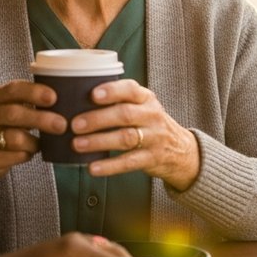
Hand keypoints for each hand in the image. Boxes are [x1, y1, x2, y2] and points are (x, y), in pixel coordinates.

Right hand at [0, 80, 66, 203]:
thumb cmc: (4, 128)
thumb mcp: (11, 109)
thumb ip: (29, 103)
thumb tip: (65, 101)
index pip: (13, 89)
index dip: (34, 92)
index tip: (54, 97)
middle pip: (14, 114)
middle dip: (41, 119)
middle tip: (62, 125)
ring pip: (15, 138)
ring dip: (34, 142)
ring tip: (39, 144)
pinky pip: (12, 157)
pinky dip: (25, 155)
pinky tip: (27, 153)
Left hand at [70, 79, 201, 190]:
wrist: (181, 149)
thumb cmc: (150, 123)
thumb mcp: (142, 106)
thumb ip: (119, 101)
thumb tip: (77, 100)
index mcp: (146, 98)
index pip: (131, 89)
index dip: (112, 91)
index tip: (92, 94)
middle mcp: (152, 115)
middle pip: (125, 114)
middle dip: (98, 119)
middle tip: (75, 124)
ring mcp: (154, 137)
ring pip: (125, 138)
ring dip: (99, 141)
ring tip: (77, 144)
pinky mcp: (152, 158)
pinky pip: (129, 162)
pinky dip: (109, 166)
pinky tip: (92, 167)